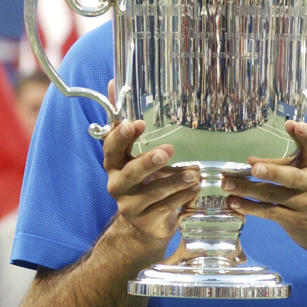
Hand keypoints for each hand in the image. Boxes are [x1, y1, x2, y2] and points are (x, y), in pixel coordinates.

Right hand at [102, 82, 199, 256]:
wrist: (143, 224)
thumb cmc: (140, 178)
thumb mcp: (131, 151)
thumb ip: (124, 122)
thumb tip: (113, 83)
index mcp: (113, 164)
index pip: (110, 147)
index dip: (121, 136)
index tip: (137, 123)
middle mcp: (117, 185)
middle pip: (130, 173)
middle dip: (148, 162)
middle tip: (168, 151)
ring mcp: (130, 206)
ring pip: (152, 193)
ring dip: (174, 181)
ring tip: (194, 173)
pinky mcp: (147, 221)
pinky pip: (165, 208)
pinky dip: (182, 197)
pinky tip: (196, 188)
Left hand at [221, 119, 306, 275]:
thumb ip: (282, 165)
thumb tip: (250, 161)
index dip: (305, 135)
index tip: (293, 125)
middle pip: (291, 176)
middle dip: (272, 171)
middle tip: (254, 167)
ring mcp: (304, 204)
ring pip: (272, 195)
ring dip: (247, 189)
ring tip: (227, 184)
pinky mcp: (295, 221)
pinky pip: (269, 212)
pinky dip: (249, 208)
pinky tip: (234, 203)